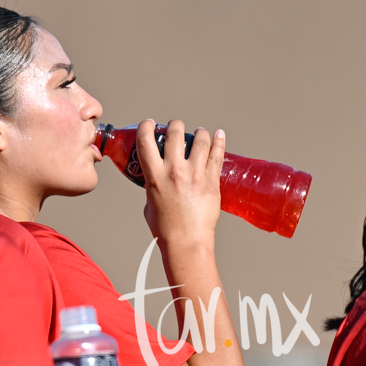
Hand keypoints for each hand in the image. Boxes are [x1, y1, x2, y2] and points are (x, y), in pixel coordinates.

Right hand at [134, 119, 223, 245]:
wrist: (186, 242)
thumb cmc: (166, 228)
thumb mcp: (150, 203)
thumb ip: (153, 187)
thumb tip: (158, 181)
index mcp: (154, 175)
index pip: (145, 140)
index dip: (146, 126)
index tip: (150, 124)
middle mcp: (174, 170)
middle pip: (175, 133)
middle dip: (176, 125)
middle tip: (177, 126)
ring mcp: (195, 175)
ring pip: (200, 140)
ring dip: (199, 132)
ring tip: (200, 132)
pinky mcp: (212, 181)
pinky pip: (217, 155)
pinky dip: (219, 141)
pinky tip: (219, 135)